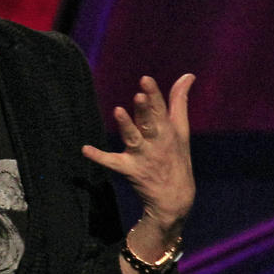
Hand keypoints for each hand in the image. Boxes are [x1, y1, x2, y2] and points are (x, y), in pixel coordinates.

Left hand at [82, 74, 195, 230]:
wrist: (175, 198)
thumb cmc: (176, 157)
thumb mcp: (181, 129)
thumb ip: (179, 101)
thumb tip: (188, 75)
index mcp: (168, 131)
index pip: (161, 109)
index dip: (153, 94)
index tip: (145, 79)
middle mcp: (156, 142)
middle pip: (149, 123)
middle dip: (144, 110)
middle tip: (139, 96)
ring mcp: (142, 156)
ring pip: (133, 139)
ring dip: (126, 126)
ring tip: (117, 111)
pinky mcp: (129, 169)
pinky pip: (112, 162)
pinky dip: (99, 156)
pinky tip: (85, 149)